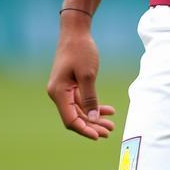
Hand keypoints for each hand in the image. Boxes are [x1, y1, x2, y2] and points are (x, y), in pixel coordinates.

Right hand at [46, 19, 115, 139]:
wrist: (75, 32)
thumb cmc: (81, 50)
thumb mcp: (88, 74)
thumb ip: (90, 97)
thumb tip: (93, 118)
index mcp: (58, 93)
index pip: (70, 119)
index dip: (84, 130)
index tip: (98, 136)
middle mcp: (58, 94)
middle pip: (75, 117)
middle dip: (92, 126)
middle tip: (109, 132)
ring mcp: (64, 90)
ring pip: (80, 110)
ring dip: (95, 117)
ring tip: (111, 125)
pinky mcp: (70, 85)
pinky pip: (81, 100)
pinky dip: (93, 106)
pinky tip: (108, 111)